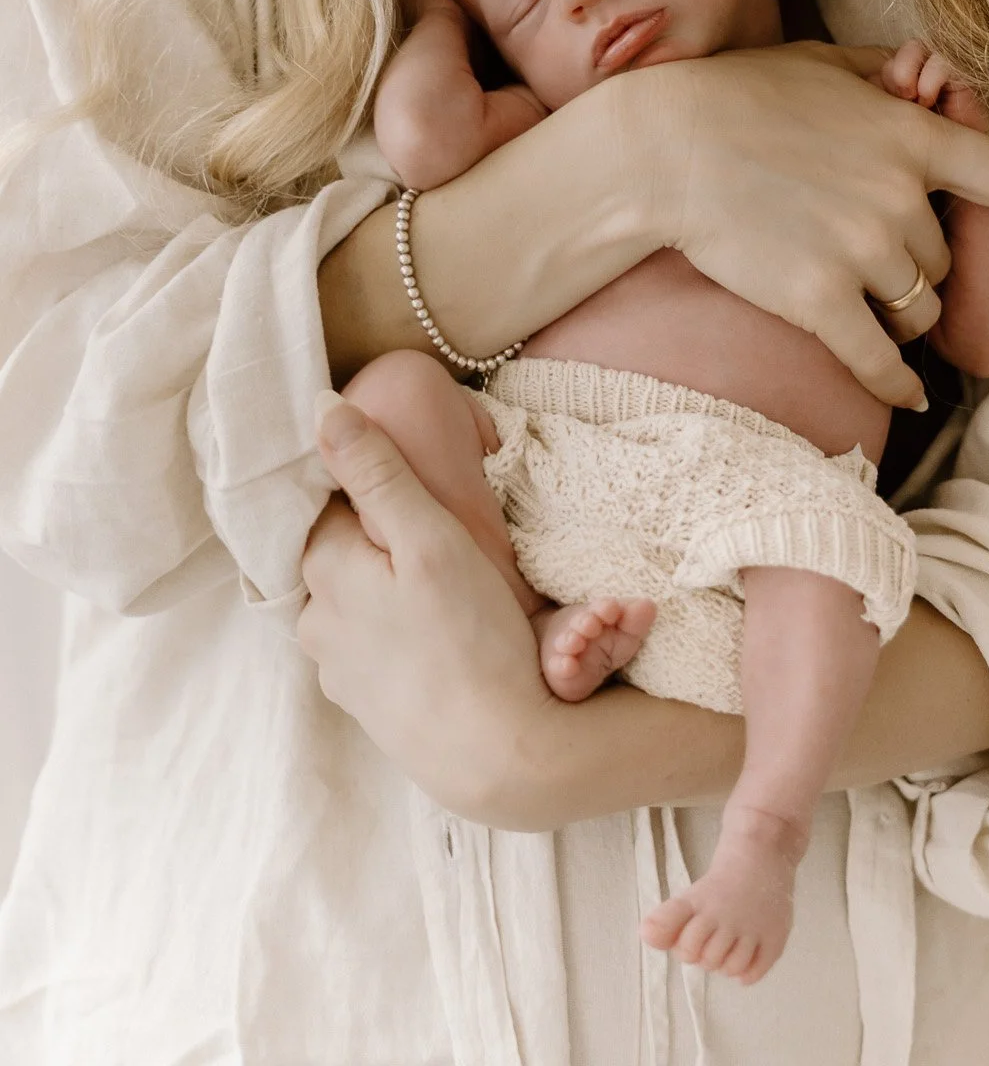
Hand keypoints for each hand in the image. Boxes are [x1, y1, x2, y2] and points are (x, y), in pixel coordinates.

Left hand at [298, 394, 558, 822]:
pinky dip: (399, 630)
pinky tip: (441, 633)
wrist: (500, 754)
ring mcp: (338, 671)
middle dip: (381, 538)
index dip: (373, 486)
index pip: (329, 502)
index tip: (420, 488)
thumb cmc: (472, 636)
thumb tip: (321, 408)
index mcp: (322, 572)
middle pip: (340, 552)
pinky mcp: (366, 705)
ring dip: (389, 586)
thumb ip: (375, 471)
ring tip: (449, 586)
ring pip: (355, 600)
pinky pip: (373, 644)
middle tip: (444, 536)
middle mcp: (314, 623)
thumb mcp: (429, 536)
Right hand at [617, 41, 988, 406]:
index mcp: (912, 137)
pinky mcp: (819, 301)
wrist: (662, 150)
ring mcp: (861, 253)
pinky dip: (896, 383)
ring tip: (867, 301)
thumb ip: (886, 73)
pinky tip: (904, 396)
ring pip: (919, 310)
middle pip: (946, 258)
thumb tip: (928, 72)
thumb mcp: (822, 64)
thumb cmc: (736, 96)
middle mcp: (900, 198)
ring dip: (901, 311)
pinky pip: (880, 360)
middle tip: (873, 252)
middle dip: (919, 261)